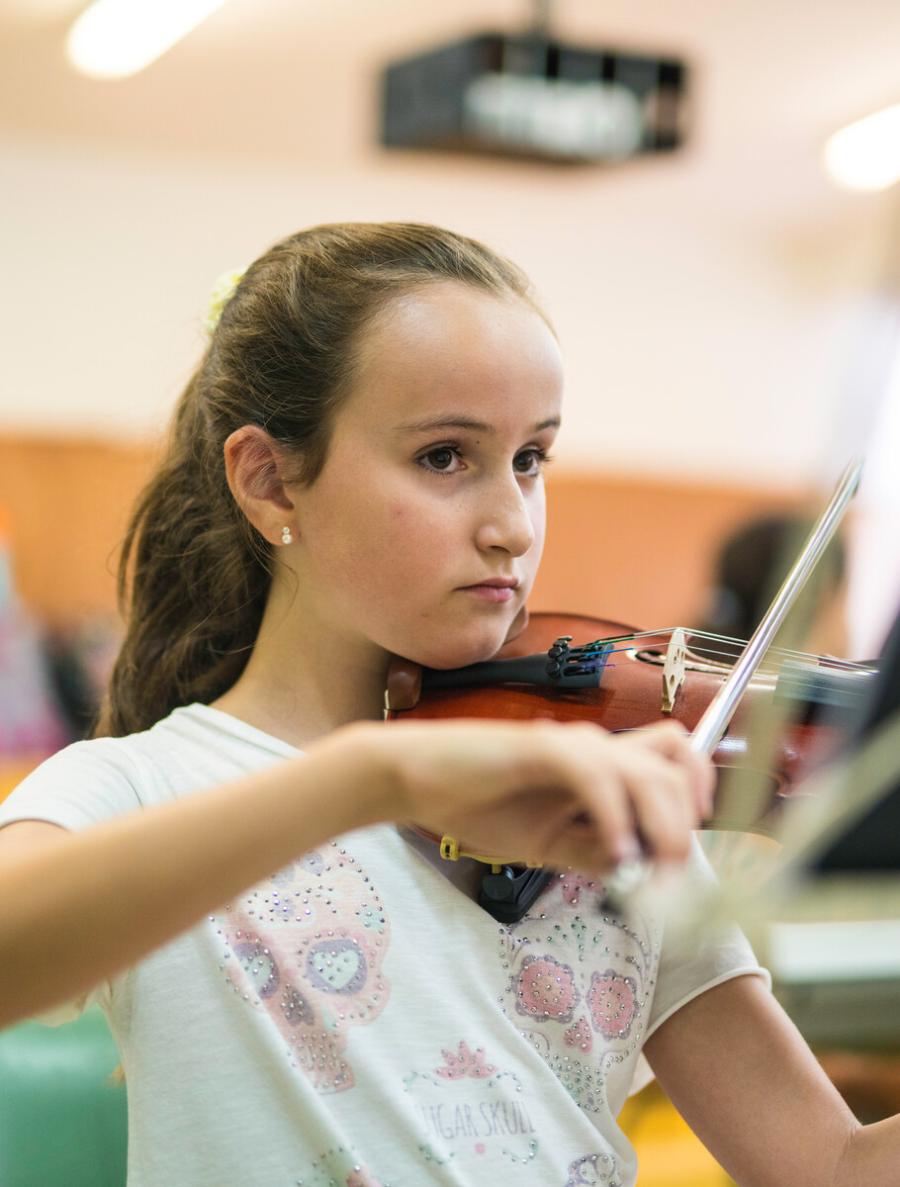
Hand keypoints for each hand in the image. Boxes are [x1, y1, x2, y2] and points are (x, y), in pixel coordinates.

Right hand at [346, 718, 712, 874]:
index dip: (698, 797)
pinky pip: (599, 777)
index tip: (685, 851)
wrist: (417, 780)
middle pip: (677, 764)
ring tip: (645, 871)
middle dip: (685, 825)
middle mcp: (595, 745)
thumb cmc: (477, 803)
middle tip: (668, 876)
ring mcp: (570, 743)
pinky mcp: (541, 748)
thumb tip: (643, 875)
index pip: (676, 758)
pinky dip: (615, 818)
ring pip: (649, 770)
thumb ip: (595, 852)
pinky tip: (609, 855)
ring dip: (661, 825)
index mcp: (600, 764)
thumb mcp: (549, 844)